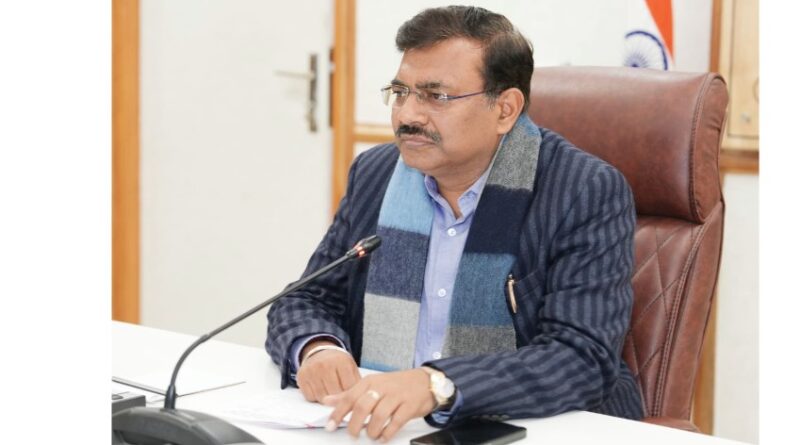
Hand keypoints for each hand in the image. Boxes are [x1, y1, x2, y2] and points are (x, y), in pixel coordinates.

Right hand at [296, 340, 359, 402]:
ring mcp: (311, 370)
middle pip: (335, 394)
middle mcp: (325, 364)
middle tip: (340, 396)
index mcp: (341, 361)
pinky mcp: (301, 377)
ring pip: (322, 398)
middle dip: (339, 399)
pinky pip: (310, 397)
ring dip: (327, 400)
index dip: (350, 394)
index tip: (350, 394)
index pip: (348, 387)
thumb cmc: (338, 363)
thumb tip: (358, 399)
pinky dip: (316, 397)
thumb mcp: (350, 367)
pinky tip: (320, 389)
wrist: (319, 352)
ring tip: (330, 392)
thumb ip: (356, 382)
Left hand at [322, 368, 436, 441]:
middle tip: (353, 434)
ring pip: (379, 415)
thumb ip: (349, 394)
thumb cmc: (396, 385)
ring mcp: (397, 396)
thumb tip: (327, 400)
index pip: (349, 397)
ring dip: (372, 430)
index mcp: (370, 382)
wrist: (425, 381)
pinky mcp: (410, 405)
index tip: (330, 426)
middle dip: (354, 425)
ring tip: (371, 435)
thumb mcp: (371, 385)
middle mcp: (382, 387)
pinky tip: (383, 437)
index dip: (338, 413)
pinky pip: (396, 422)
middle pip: (362, 407)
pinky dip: (387, 433)